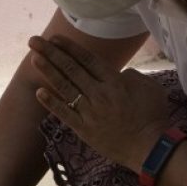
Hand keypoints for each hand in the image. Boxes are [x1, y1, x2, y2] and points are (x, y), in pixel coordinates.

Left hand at [28, 33, 170, 169]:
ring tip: (34, 58)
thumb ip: (131, 76)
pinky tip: (39, 92)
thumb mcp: (150, 87)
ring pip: (65, 87)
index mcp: (114, 81)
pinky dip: (52, 102)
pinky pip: (65, 113)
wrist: (149, 147)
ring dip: (48, 71)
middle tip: (34, 41)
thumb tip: (118, 73)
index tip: (55, 38)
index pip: (87, 60)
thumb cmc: (152, 116)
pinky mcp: (83, 129)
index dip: (70, 47)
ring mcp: (89, 111)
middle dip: (51, 53)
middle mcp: (98, 93)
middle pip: (71, 69)